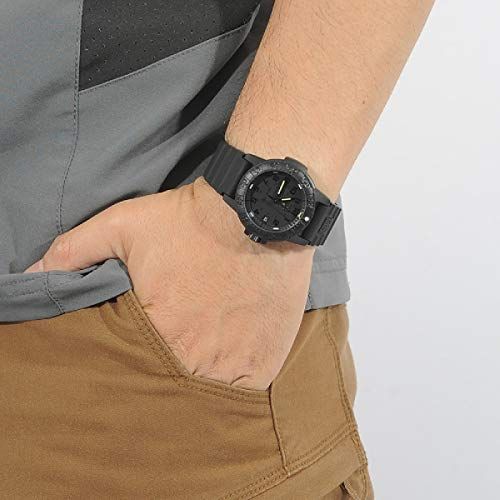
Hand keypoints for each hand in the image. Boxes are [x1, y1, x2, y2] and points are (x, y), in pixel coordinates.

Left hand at [24, 177, 313, 389]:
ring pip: (211, 393)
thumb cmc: (191, 220)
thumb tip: (29, 276)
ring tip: (204, 354)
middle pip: (174, 387)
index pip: (135, 372)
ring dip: (204, 378)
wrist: (255, 211)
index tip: (145, 351)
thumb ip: (73, 252)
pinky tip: (230, 357)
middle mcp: (198, 357)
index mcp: (159, 332)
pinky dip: (237, 380)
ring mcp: (237, 361)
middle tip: (176, 351)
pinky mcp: (268, 357)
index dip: (138, 363)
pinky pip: (248, 388)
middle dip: (170, 374)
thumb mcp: (124, 226)